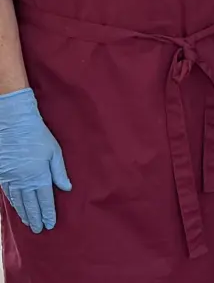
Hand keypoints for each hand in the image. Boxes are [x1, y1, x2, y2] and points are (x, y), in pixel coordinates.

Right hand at [0, 88, 70, 232]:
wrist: (13, 124)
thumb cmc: (37, 135)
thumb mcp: (55, 152)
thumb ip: (60, 172)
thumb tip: (67, 188)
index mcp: (39, 176)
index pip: (45, 201)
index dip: (48, 214)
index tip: (50, 224)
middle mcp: (24, 181)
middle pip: (30, 205)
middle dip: (36, 218)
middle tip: (39, 230)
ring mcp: (10, 179)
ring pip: (17, 201)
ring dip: (24, 213)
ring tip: (29, 223)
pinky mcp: (1, 174)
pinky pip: (7, 193)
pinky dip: (12, 203)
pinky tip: (16, 208)